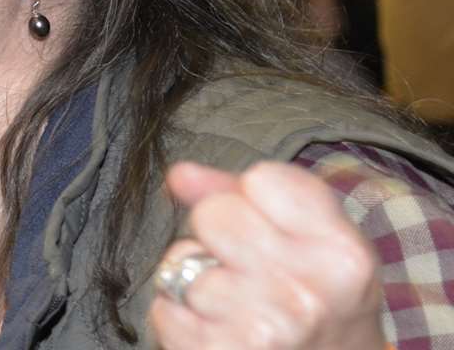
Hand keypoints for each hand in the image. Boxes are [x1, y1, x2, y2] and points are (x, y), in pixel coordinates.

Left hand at [148, 160, 384, 349]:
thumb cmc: (321, 298)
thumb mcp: (316, 241)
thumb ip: (246, 194)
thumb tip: (180, 175)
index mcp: (340, 254)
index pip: (263, 180)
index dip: (252, 195)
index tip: (269, 221)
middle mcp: (306, 293)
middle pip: (213, 214)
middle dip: (216, 229)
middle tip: (244, 260)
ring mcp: (263, 330)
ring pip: (183, 261)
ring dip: (194, 274)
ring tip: (232, 297)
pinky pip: (164, 308)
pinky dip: (178, 314)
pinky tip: (215, 325)